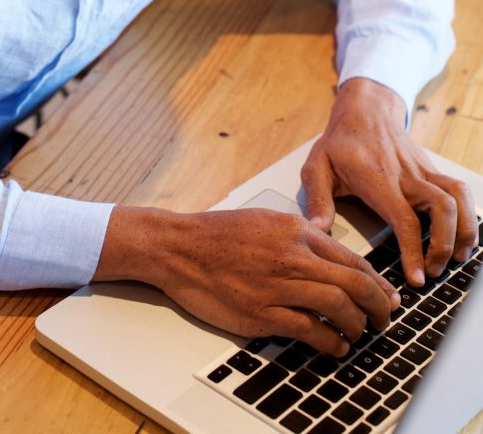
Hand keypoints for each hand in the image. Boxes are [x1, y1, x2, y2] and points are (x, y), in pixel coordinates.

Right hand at [94, 203, 399, 355]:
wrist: (180, 248)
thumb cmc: (217, 233)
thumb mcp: (265, 219)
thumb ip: (298, 230)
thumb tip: (325, 235)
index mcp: (295, 230)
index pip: (351, 258)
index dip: (376, 281)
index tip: (387, 296)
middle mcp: (292, 255)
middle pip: (354, 283)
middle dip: (378, 305)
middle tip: (384, 319)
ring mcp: (278, 285)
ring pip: (338, 307)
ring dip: (358, 325)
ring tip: (360, 334)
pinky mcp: (263, 313)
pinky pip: (310, 331)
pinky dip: (331, 343)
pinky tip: (335, 347)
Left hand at [301, 77, 478, 285]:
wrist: (365, 109)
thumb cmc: (340, 142)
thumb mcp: (317, 166)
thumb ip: (316, 199)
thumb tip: (317, 231)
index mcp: (378, 179)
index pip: (404, 218)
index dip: (414, 250)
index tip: (416, 278)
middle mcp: (406, 175)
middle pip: (442, 208)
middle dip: (444, 245)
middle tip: (433, 272)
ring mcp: (423, 171)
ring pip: (458, 197)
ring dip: (463, 230)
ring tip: (456, 258)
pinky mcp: (432, 170)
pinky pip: (459, 190)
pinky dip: (466, 213)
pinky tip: (461, 236)